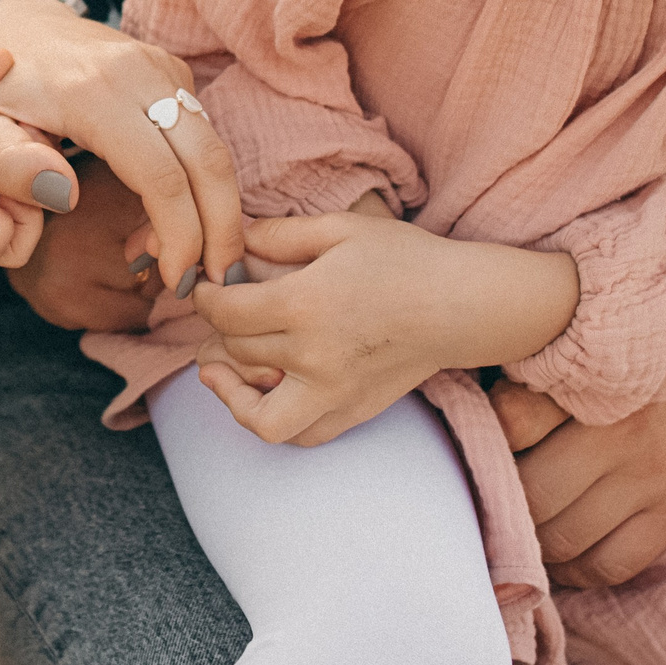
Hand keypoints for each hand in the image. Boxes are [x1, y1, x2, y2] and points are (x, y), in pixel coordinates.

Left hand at [0, 0, 244, 295]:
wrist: (25, 32)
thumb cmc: (1, 93)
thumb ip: (9, 166)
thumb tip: (63, 195)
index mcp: (94, 94)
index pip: (160, 174)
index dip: (178, 234)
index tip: (175, 279)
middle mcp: (141, 75)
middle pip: (209, 161)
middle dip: (221, 230)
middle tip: (212, 281)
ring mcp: (165, 71)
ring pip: (215, 149)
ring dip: (213, 212)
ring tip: (178, 260)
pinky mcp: (176, 76)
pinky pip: (203, 137)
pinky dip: (199, 186)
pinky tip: (164, 222)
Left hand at [190, 211, 576, 446]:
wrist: (462, 304)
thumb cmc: (404, 259)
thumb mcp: (341, 228)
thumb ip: (279, 234)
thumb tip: (233, 244)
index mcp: (307, 303)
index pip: (225, 312)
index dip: (203, 297)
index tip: (205, 286)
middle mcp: (315, 355)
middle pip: (236, 352)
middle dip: (216, 330)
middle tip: (221, 312)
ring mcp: (334, 392)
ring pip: (255, 411)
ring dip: (230, 390)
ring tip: (219, 369)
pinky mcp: (352, 412)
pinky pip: (297, 436)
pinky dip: (271, 422)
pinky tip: (261, 394)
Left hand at [494, 359, 665, 588]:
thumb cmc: (641, 355)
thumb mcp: (589, 347)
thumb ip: (534, 375)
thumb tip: (472, 415)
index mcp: (593, 376)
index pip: (509, 421)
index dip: (485, 438)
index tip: (477, 442)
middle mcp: (624, 429)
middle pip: (533, 493)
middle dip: (504, 501)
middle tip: (493, 494)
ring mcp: (658, 475)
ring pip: (565, 538)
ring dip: (534, 541)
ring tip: (524, 525)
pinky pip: (611, 565)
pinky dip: (575, 569)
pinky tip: (562, 553)